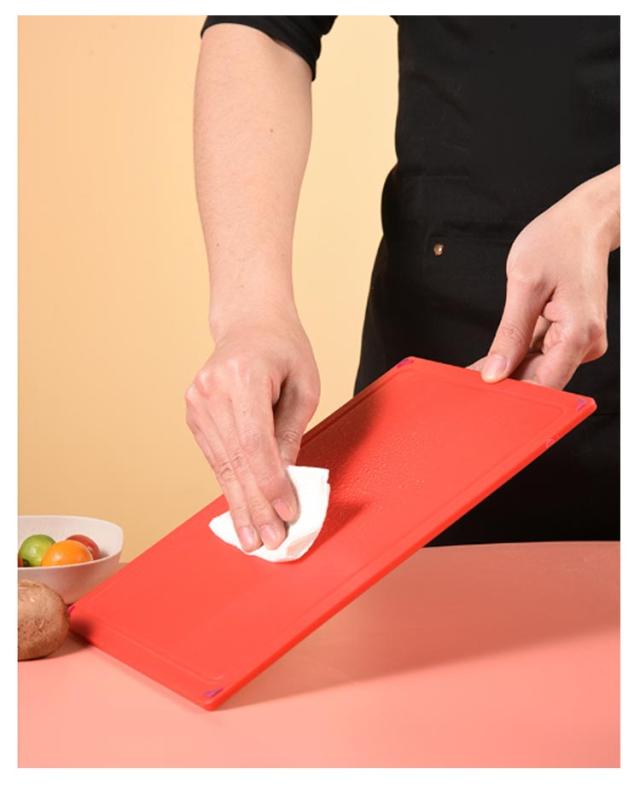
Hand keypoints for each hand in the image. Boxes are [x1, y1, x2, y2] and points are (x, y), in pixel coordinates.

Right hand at [185, 313, 319, 551]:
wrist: (249, 323)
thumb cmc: (284, 349)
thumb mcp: (304, 386)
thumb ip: (291, 432)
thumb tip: (287, 481)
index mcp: (242, 375)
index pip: (255, 442)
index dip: (270, 483)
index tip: (287, 513)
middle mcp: (211, 390)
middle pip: (236, 460)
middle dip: (255, 506)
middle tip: (270, 542)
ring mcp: (197, 403)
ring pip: (222, 465)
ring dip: (240, 504)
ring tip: (254, 539)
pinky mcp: (194, 415)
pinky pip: (216, 458)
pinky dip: (231, 486)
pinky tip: (241, 512)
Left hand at [470, 166, 619, 388]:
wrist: (585, 221)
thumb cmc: (558, 241)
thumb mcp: (524, 285)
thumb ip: (510, 334)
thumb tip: (496, 373)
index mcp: (579, 332)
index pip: (545, 385)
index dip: (513, 398)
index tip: (482, 401)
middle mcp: (586, 342)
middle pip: (541, 380)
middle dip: (506, 383)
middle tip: (467, 382)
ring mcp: (580, 340)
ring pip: (539, 369)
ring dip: (509, 370)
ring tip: (477, 368)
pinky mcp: (572, 335)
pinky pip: (542, 355)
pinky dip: (518, 356)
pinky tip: (494, 357)